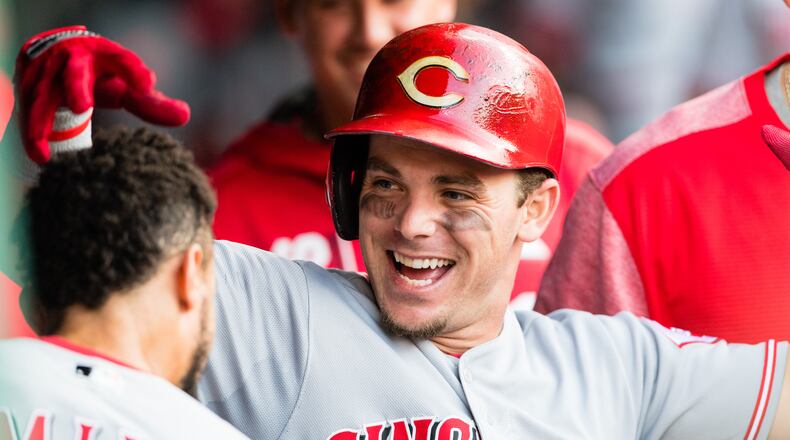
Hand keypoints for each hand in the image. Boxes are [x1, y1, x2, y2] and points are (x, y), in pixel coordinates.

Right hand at [15, 26, 190, 163]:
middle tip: (81, 106)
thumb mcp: (126, 85)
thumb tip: (185, 115)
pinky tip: (41, 156)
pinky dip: (33, 133)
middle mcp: (74, 59)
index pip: (123, 60)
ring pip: (43, 95)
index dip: (134, 71)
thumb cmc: (101, 72)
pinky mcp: (29, 87)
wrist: (57, 53)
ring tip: (46, 149)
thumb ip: (151, 103)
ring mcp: (47, 72)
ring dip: (42, 119)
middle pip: (74, 72)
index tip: (148, 84)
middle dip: (76, 86)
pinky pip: (29, 111)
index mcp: (104, 55)